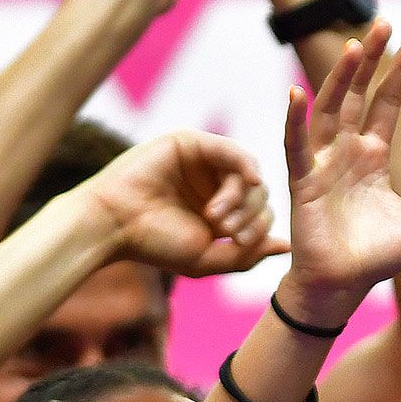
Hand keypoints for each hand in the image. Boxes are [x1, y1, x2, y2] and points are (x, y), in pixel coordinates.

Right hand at [84, 130, 284, 277]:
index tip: (236, 243)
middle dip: (249, 214)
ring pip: (248, 173)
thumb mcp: (208, 258)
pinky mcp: (190, 143)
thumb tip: (286, 246)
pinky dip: (245, 164)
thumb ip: (248, 254)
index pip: (261, 211)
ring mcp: (202, 162)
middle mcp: (212, 183)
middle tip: (225, 231)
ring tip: (215, 218)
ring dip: (241, 197)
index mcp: (219, 209)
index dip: (259, 227)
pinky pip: (231, 149)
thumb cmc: (155, 244)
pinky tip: (250, 180)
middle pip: (259, 192)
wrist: (114, 226)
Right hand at [277, 23, 400, 326]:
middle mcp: (347, 152)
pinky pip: (295, 146)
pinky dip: (295, 120)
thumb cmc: (380, 256)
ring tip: (354, 46)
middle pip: (358, 95)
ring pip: (330, 110)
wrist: (343, 287)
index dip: (399, 73)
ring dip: (340, 78)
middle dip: (371, 60)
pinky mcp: (302, 183)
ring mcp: (322, 164)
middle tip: (384, 22)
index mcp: (374, 156)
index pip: (387, 104)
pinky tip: (295, 93)